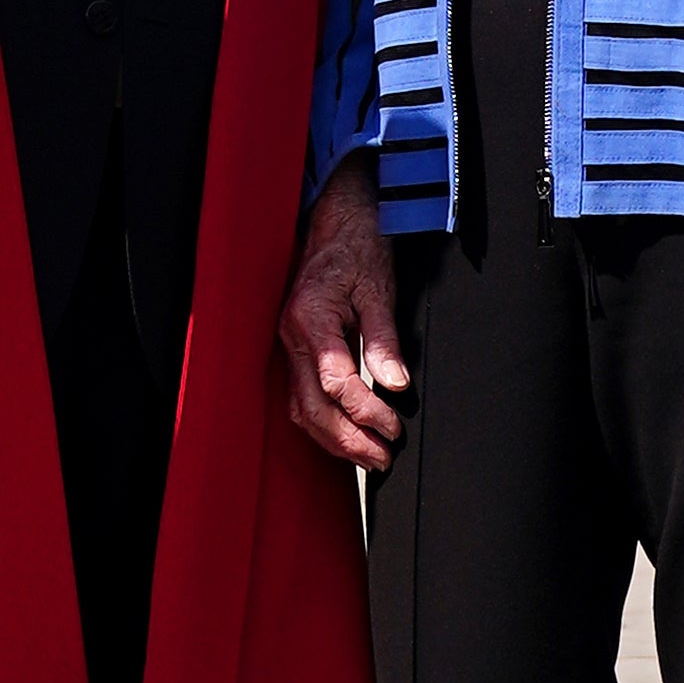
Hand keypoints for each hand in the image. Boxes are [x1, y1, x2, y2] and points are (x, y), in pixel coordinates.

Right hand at [279, 158, 409, 466]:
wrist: (336, 223)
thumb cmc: (357, 249)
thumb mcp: (379, 289)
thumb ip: (385, 340)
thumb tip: (396, 386)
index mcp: (311, 318)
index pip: (335, 382)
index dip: (366, 412)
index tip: (394, 427)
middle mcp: (291, 336)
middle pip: (311, 407)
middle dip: (348, 440)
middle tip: (383, 459)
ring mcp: (288, 345)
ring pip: (300, 409)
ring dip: (333, 440)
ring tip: (369, 458)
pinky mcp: (294, 350)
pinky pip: (300, 397)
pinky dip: (322, 423)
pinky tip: (347, 436)